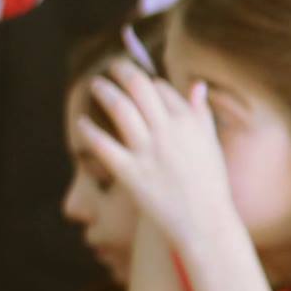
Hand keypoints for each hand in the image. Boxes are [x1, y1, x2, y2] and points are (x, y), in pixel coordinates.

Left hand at [77, 61, 237, 254]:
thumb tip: (196, 84)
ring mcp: (148, 152)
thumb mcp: (210, 145)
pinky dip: (88, 130)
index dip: (146, 81)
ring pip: (120, 108)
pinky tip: (80, 123)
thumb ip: (201, 113)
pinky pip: (102, 145)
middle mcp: (168, 132)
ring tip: (94, 85)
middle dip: (121, 72)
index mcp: (189, 123)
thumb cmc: (208, 184)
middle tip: (110, 67)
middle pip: (139, 88)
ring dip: (103, 91)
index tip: (136, 80)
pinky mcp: (130, 173)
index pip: (161, 88)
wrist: (205, 224)